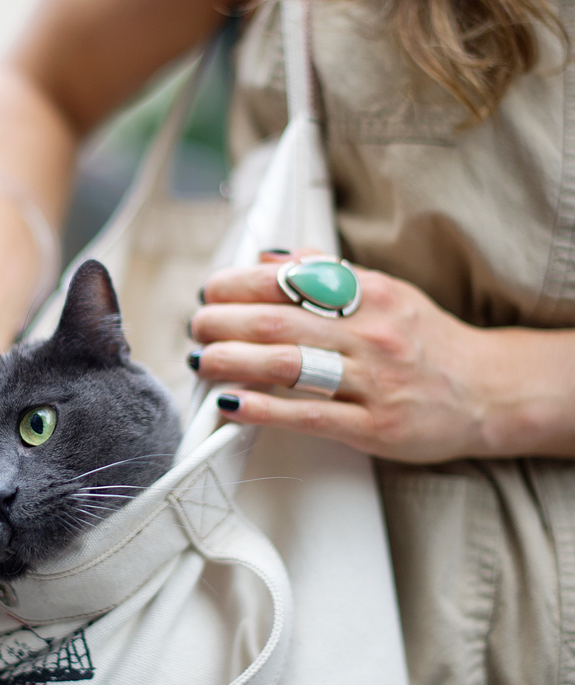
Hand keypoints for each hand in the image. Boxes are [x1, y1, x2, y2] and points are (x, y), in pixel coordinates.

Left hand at [188, 251, 520, 464]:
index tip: (211, 290)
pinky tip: (232, 404)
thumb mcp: (386, 293)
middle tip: (197, 325)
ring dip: (233, 361)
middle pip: (279, 322)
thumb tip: (266, 258)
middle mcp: (370, 334)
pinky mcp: (374, 427)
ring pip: (288, 366)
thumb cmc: (426, 342)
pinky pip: (308, 416)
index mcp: (369, 294)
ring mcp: (373, 382)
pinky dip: (263, 409)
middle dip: (225, 321)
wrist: (489, 392)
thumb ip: (327, 274)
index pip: (289, 281)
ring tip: (201, 359)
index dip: (239, 284)